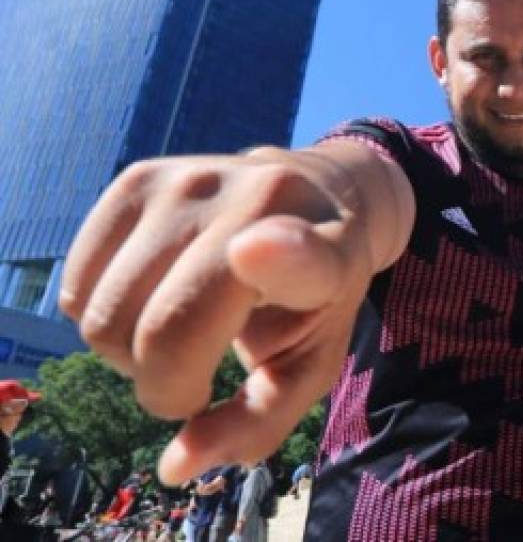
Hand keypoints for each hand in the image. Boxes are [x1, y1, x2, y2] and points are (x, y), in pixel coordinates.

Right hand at [59, 145, 406, 483]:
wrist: (315, 197)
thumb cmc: (312, 298)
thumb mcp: (309, 364)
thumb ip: (256, 423)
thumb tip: (177, 467)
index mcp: (323, 252)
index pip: (296, 253)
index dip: (276, 256)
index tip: (251, 250)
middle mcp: (256, 204)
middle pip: (161, 332)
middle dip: (166, 387)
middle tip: (197, 376)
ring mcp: (191, 183)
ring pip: (104, 317)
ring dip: (129, 354)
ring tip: (179, 333)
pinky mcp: (137, 179)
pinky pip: (77, 288)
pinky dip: (102, 317)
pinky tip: (152, 299)